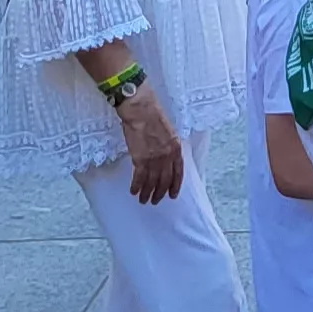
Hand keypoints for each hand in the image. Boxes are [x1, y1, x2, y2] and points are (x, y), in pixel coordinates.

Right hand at [118, 88, 183, 203]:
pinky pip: (139, 177)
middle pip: (165, 180)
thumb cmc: (154, 116)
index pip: (178, 172)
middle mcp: (167, 156)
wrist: (141, 110)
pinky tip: (134, 191)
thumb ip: (169, 146)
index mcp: (176, 148)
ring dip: (147, 193)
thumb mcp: (169, 132)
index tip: (172, 195)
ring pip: (152, 181)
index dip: (175, 185)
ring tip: (143, 200)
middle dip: (160, 192)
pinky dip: (136, 186)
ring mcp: (154, 158)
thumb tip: (166, 158)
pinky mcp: (140, 158)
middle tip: (155, 201)